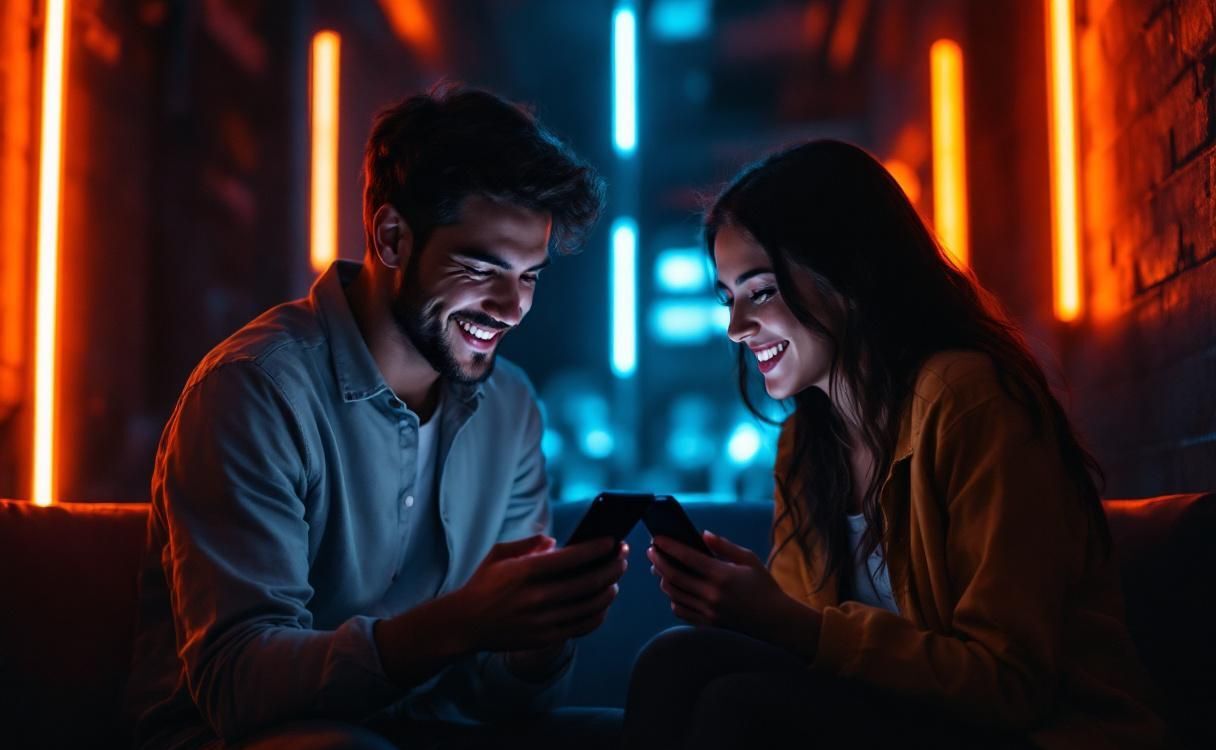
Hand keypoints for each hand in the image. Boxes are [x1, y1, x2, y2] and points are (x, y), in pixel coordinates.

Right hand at [454, 534, 627, 652]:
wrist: (465, 623)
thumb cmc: (484, 583)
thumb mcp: (499, 554)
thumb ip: (530, 543)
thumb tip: (557, 542)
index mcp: (525, 571)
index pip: (571, 558)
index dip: (596, 548)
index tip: (613, 541)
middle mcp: (536, 597)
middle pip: (587, 582)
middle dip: (611, 567)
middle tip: (623, 557)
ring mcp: (542, 620)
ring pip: (589, 605)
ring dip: (608, 590)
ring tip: (615, 580)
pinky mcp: (545, 638)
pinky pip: (582, 626)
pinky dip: (598, 614)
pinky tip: (603, 603)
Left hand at [649, 531, 818, 653]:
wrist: (774, 620)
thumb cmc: (764, 586)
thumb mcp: (749, 560)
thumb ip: (724, 546)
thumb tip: (703, 534)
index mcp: (722, 575)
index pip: (687, 557)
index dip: (669, 546)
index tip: (657, 538)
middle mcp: (712, 594)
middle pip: (674, 576)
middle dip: (658, 561)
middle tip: (651, 551)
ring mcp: (708, 611)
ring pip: (674, 594)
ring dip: (663, 579)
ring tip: (659, 568)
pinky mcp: (708, 624)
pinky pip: (681, 611)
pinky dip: (673, 599)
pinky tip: (674, 589)